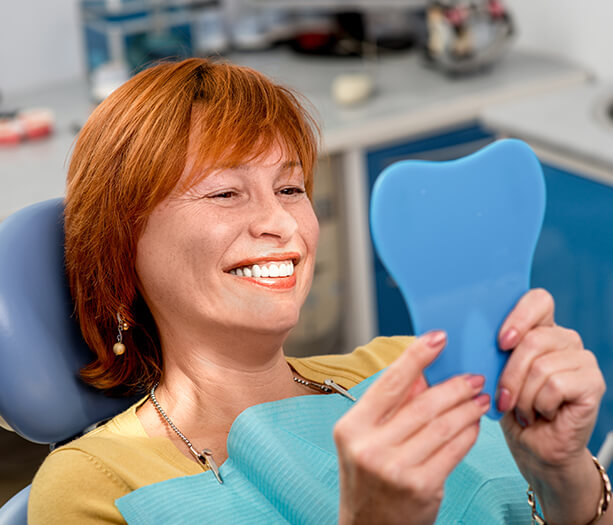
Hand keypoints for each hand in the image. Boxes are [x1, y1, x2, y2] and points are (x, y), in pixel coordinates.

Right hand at [334, 331, 489, 524]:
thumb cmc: (370, 480)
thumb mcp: (367, 440)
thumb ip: (392, 407)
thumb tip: (424, 373)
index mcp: (351, 427)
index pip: (389, 383)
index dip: (416, 356)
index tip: (438, 337)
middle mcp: (369, 447)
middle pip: (423, 404)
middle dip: (454, 386)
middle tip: (474, 377)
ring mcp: (395, 469)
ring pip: (443, 425)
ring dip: (467, 408)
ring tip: (480, 398)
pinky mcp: (421, 488)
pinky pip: (454, 450)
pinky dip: (468, 433)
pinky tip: (475, 425)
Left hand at [496, 288, 605, 523]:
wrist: (533, 448)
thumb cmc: (510, 408)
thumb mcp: (493, 373)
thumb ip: (491, 349)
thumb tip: (465, 332)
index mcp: (540, 329)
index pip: (538, 300)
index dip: (519, 316)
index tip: (500, 342)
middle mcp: (565, 339)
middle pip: (534, 339)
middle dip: (510, 374)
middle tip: (504, 398)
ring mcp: (582, 360)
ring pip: (542, 365)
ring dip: (523, 395)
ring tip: (523, 409)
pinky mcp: (593, 383)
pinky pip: (556, 384)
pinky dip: (540, 404)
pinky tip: (542, 414)